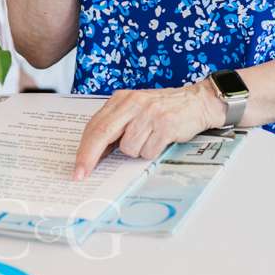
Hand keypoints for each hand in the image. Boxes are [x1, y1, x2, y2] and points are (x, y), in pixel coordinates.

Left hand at [74, 82, 224, 179]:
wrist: (198, 101)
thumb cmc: (163, 109)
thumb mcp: (136, 110)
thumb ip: (116, 126)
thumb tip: (94, 154)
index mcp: (123, 99)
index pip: (96, 125)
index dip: (84, 149)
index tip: (77, 168)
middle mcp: (134, 103)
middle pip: (103, 133)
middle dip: (89, 157)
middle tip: (81, 175)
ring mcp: (149, 113)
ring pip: (128, 148)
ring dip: (137, 151)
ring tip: (150, 139)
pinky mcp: (165, 125)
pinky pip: (148, 152)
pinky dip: (152, 152)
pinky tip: (161, 140)